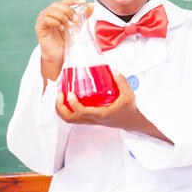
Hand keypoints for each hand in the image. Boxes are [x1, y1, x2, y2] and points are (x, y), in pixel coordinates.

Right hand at [35, 0, 93, 84]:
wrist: (59, 54)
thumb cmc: (67, 39)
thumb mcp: (77, 25)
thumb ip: (84, 15)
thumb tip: (91, 5)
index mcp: (57, 10)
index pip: (65, 1)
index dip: (74, 0)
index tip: (83, 2)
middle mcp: (48, 12)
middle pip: (58, 4)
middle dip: (69, 10)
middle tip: (75, 20)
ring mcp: (42, 19)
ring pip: (52, 11)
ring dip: (63, 17)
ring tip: (69, 26)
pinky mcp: (39, 26)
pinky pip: (46, 19)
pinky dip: (56, 22)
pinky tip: (62, 29)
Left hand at [56, 70, 173, 143]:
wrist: (132, 121)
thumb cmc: (129, 110)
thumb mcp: (129, 94)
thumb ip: (121, 81)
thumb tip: (112, 69)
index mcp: (101, 114)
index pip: (82, 112)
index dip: (73, 104)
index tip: (69, 93)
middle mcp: (93, 119)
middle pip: (70, 119)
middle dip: (60, 108)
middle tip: (60, 94)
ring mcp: (91, 120)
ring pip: (70, 119)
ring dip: (62, 109)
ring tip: (61, 96)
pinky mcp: (91, 118)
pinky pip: (75, 116)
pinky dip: (68, 109)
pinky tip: (69, 98)